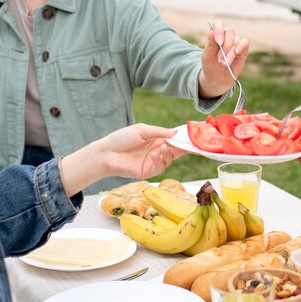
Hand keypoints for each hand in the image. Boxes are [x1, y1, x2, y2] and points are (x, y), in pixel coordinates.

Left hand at [60, 123, 184, 195]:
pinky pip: (161, 166)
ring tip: (162, 148)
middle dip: (184, 147)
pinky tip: (155, 154)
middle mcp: (157, 150)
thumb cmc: (121, 138)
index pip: (174, 138)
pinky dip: (161, 160)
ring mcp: (154, 161)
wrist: (106, 154)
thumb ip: (159, 131)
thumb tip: (176, 131)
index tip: (194, 136)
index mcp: (156, 139)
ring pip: (171, 158)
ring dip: (169, 153)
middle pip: (176, 149)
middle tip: (192, 145)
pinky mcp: (149, 171)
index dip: (184, 137)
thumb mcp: (141, 130)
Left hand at [199, 20, 249, 97]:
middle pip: (229, 32)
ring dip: (230, 53)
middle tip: (219, 59)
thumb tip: (211, 31)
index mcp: (215, 35)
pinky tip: (236, 53)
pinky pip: (245, 43)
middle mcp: (226, 37)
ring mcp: (235, 43)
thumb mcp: (207, 56)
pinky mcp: (243, 50)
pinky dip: (241, 46)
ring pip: (236, 40)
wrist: (217, 79)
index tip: (218, 42)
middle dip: (225, 46)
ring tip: (224, 64)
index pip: (218, 24)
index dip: (218, 30)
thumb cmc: (210, 66)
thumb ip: (210, 44)